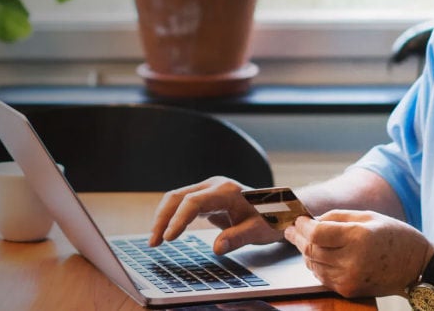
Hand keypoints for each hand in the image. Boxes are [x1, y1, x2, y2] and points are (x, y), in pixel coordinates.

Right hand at [148, 176, 282, 253]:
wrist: (279, 209)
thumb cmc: (271, 219)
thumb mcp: (259, 231)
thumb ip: (238, 237)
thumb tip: (217, 249)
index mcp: (226, 190)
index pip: (193, 202)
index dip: (178, 219)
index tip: (169, 238)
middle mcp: (213, 186)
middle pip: (178, 196)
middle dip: (162, 218)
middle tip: (154, 241)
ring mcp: (208, 190)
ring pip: (176, 198)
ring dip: (163, 217)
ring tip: (155, 240)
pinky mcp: (205, 197)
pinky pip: (182, 204)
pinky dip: (171, 217)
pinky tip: (165, 232)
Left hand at [282, 209, 433, 298]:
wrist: (418, 267)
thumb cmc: (396, 237)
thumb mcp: (368, 216)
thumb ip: (336, 217)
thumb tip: (310, 220)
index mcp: (358, 237)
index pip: (316, 233)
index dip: (302, 226)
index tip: (297, 220)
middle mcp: (352, 260)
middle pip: (311, 249)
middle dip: (298, 238)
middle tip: (292, 230)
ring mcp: (350, 278)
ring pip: (313, 264)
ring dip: (307, 252)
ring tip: (308, 242)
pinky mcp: (349, 290)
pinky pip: (322, 277)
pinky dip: (317, 265)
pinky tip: (321, 256)